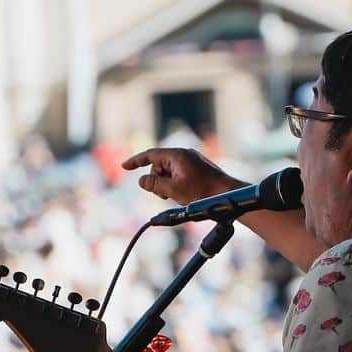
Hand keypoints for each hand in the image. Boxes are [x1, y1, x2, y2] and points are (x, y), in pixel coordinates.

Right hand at [121, 148, 244, 204]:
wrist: (227, 195)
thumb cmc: (203, 191)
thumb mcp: (173, 190)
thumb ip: (154, 184)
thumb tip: (141, 181)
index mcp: (177, 155)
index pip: (150, 155)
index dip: (136, 161)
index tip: (124, 167)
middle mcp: (184, 155)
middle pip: (159, 166)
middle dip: (156, 180)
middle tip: (163, 195)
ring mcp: (192, 162)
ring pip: (169, 173)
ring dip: (166, 185)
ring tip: (176, 196)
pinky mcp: (197, 170)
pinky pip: (179, 175)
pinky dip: (175, 185)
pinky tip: (184, 195)